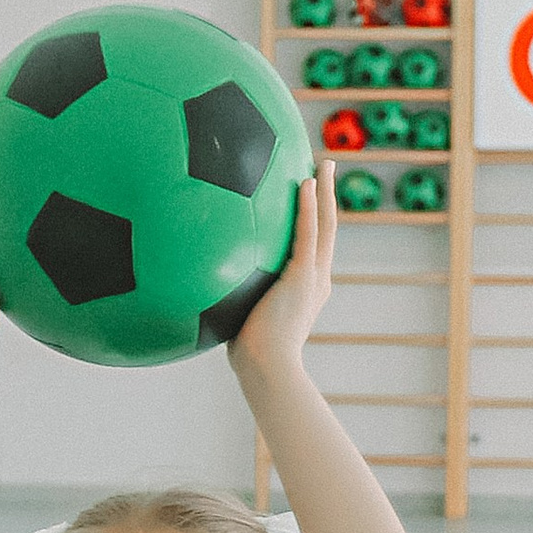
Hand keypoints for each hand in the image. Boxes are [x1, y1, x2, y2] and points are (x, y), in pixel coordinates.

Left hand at [230, 164, 335, 381]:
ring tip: (325, 162)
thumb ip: (233, 300)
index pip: (313, 246)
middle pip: (328, 228)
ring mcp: (313, 278)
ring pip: (326, 225)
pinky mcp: (302, 278)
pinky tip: (305, 182)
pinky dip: (308, 208)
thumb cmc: (250, 358)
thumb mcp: (242, 321)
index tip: (310, 196)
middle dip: (328, 196)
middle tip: (326, 167)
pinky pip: (307, 234)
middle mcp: (316, 280)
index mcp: (306, 289)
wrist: (265, 371)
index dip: (314, 218)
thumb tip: (204, 289)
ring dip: (325, 191)